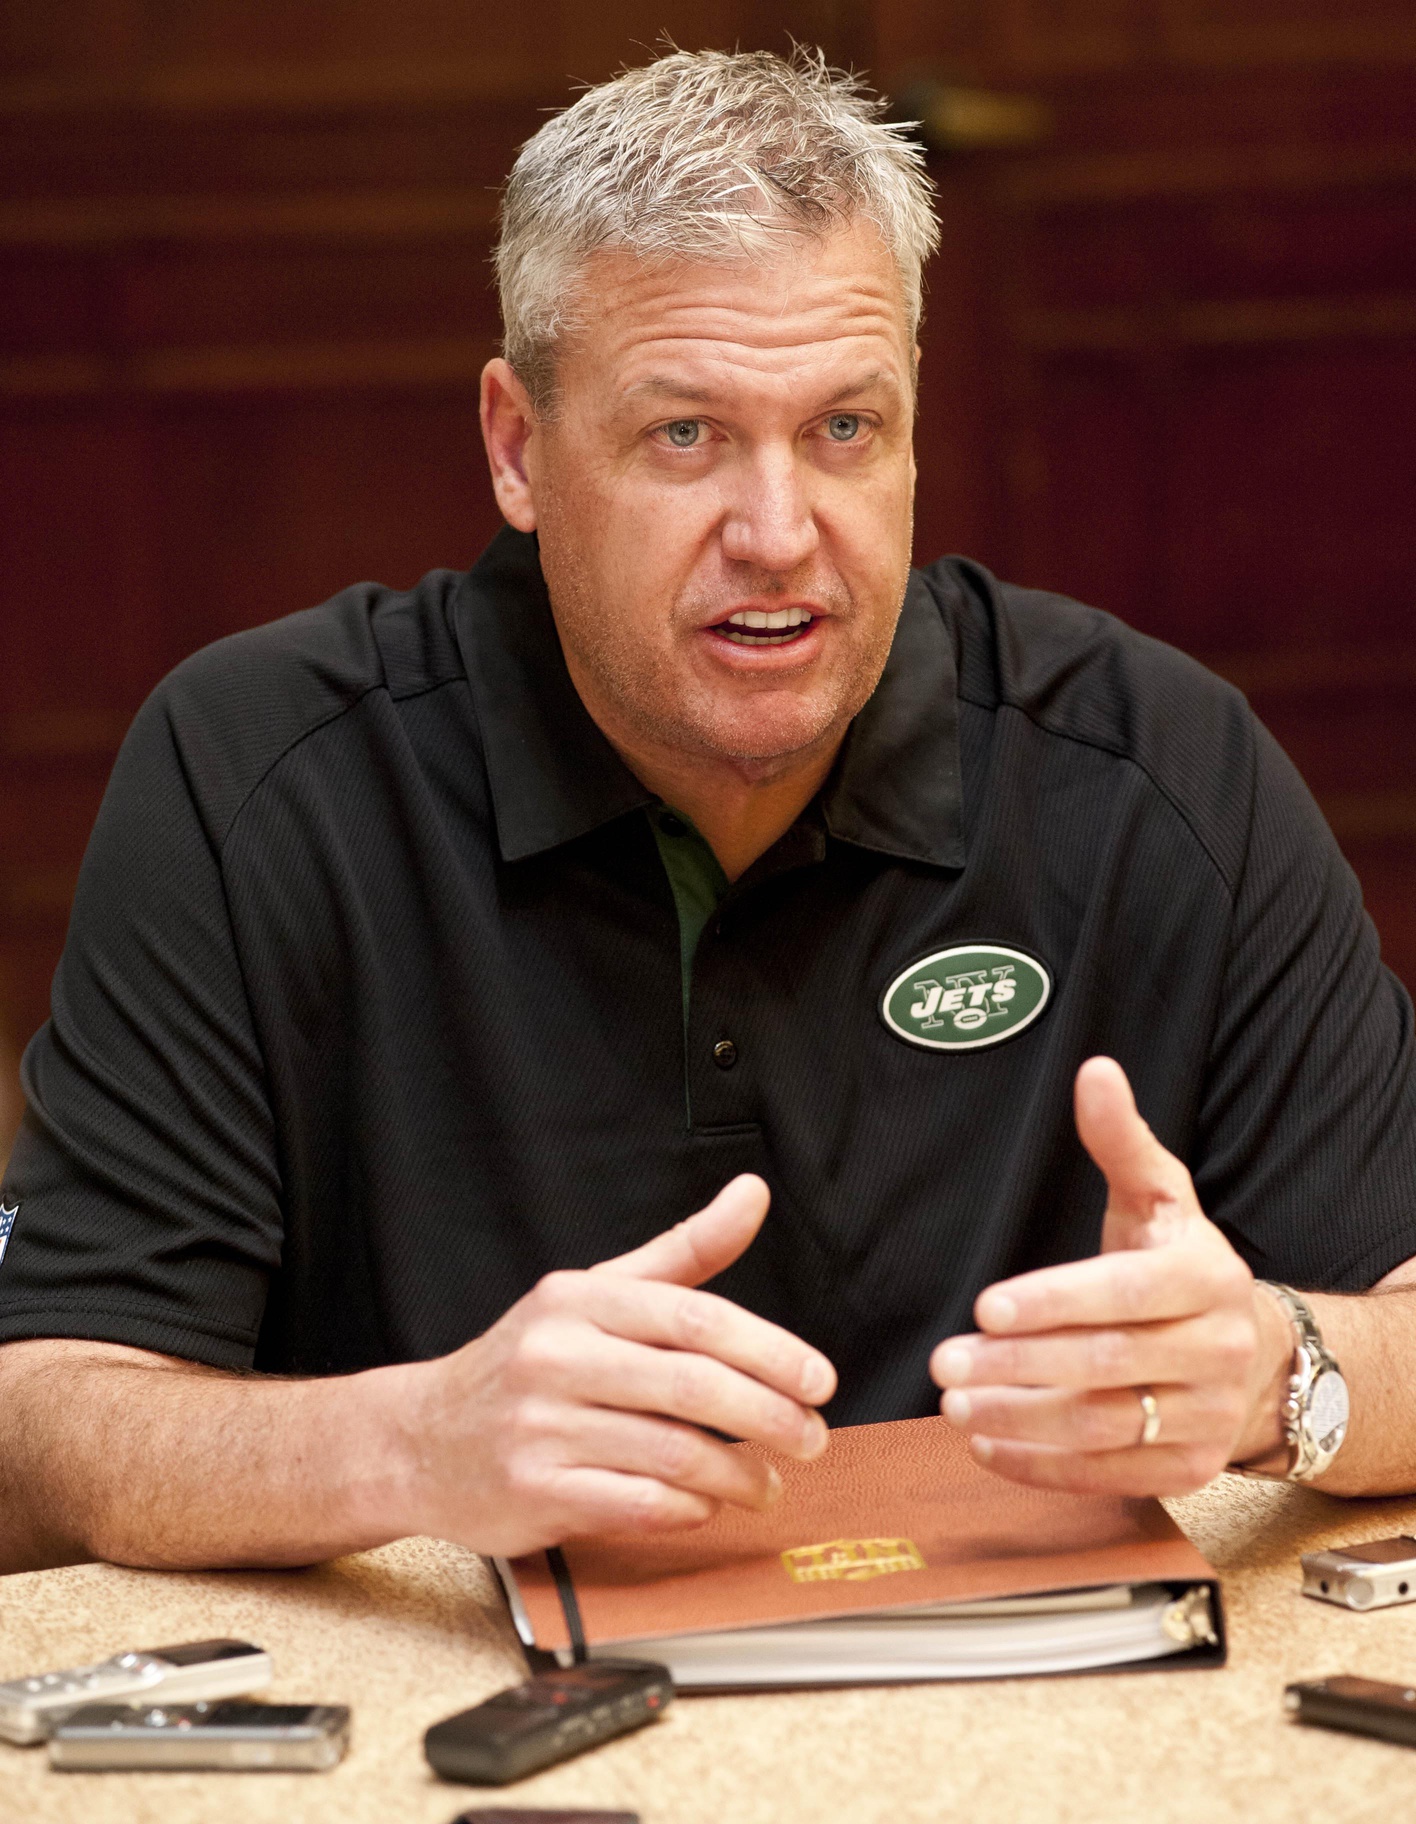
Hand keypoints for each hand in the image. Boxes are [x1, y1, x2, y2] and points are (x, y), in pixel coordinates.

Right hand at [399, 1175, 835, 1554]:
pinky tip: (706, 1504)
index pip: (694, 1318)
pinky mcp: (534, 1491)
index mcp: (579, 1299)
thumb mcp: (597, 1292)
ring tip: (767, 1481)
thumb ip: (683, 1251)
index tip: (819, 1380)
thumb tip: (753, 1192)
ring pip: (672, 1452)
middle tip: (813, 1438)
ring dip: (738, 1474)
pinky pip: (637, 1503)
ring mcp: (541, 1427)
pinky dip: (688, 1508)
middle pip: (691, 1386)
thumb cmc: (528, 1364)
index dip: (769, 1351)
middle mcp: (556, 1356)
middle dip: (768, 1416)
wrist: (419, 1439)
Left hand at [931, 1057, 1285, 1495]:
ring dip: (1021, 1420)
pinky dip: (1043, 1467)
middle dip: (1018, 1366)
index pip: (1125, 1293)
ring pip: (1105, 1428)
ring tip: (955, 1404)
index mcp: (1207, 1277)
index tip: (985, 1306)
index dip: (1054, 1301)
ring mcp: (1207, 1417)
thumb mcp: (1160, 1197)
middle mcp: (1216, 1350)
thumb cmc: (1181, 1267)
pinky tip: (987, 1445)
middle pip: (1107, 1366)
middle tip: (945, 1361)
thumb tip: (1094, 1071)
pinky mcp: (1189, 1470)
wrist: (1257, 1358)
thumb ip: (1120, 1139)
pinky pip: (1109, 1477)